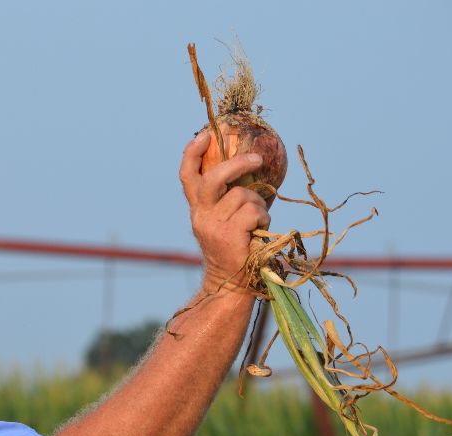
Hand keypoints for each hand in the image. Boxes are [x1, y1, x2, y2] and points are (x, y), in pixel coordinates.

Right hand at [179, 131, 270, 291]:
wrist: (231, 284)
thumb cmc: (235, 249)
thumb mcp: (224, 221)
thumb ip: (228, 198)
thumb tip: (252, 169)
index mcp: (197, 209)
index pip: (188, 176)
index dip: (193, 153)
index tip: (206, 135)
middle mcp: (201, 215)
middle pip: (214, 178)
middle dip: (237, 164)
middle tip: (257, 160)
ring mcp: (213, 225)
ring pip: (243, 195)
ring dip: (258, 204)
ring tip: (258, 219)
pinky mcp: (229, 235)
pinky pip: (253, 211)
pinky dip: (263, 217)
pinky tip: (260, 229)